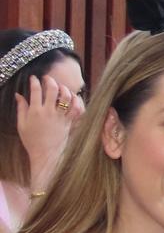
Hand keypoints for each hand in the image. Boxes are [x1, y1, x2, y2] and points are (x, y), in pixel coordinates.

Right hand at [15, 74, 83, 193]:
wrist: (46, 153)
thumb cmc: (32, 140)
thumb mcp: (22, 124)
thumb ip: (21, 108)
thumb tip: (18, 94)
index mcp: (35, 112)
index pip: (35, 91)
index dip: (34, 81)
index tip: (34, 78)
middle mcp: (49, 112)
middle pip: (53, 90)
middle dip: (50, 80)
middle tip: (48, 78)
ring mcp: (61, 116)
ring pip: (67, 97)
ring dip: (64, 88)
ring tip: (60, 87)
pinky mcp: (70, 121)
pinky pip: (77, 108)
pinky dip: (76, 100)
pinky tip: (72, 97)